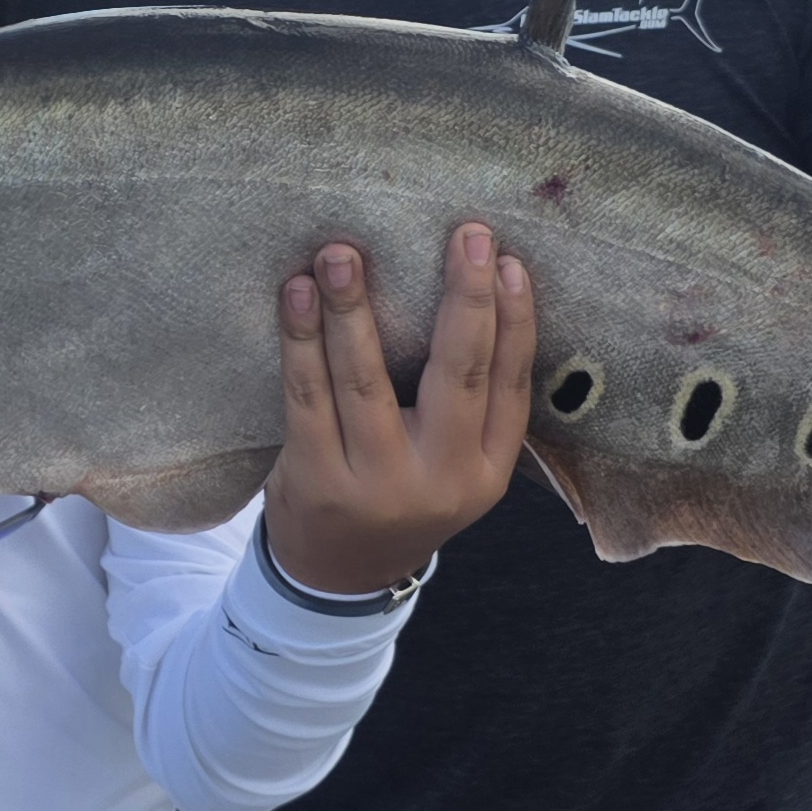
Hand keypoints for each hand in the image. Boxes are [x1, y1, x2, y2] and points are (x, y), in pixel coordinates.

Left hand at [262, 223, 534, 594]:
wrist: (337, 576)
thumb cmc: (399, 492)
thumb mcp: (453, 468)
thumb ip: (465, 405)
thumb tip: (468, 290)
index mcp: (485, 472)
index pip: (512, 386)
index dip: (516, 320)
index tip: (508, 260)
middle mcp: (440, 480)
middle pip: (458, 375)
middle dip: (463, 297)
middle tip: (465, 234)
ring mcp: (376, 484)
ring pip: (366, 380)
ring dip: (352, 308)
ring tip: (341, 253)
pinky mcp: (316, 480)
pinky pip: (307, 397)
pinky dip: (300, 340)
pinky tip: (296, 296)